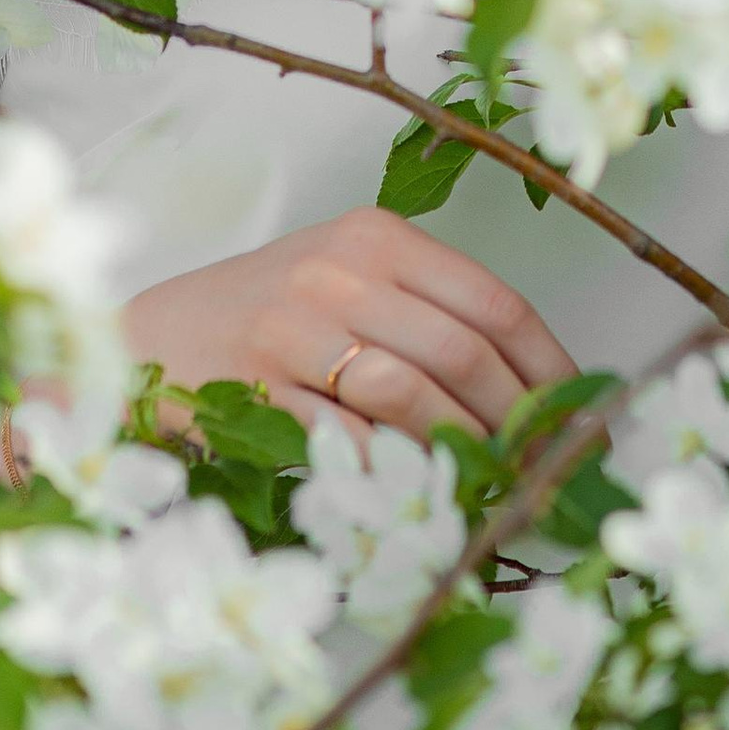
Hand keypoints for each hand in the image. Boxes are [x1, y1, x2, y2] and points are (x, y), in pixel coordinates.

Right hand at [123, 206, 575, 442]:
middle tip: (547, 467)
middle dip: (520, 420)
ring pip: (411, 395)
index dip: (549, 365)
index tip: (580, 414)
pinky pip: (347, 438)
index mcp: (375, 237)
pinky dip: (395, 471)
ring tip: (497, 484)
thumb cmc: (264, 310)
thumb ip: (425, 312)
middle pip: (463, 352)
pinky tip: (424, 492)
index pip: (493, 301)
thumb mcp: (345, 277)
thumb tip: (526, 387)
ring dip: (466, 451)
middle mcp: (340, 271)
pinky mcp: (257, 388)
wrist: (148, 335)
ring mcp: (294, 328)